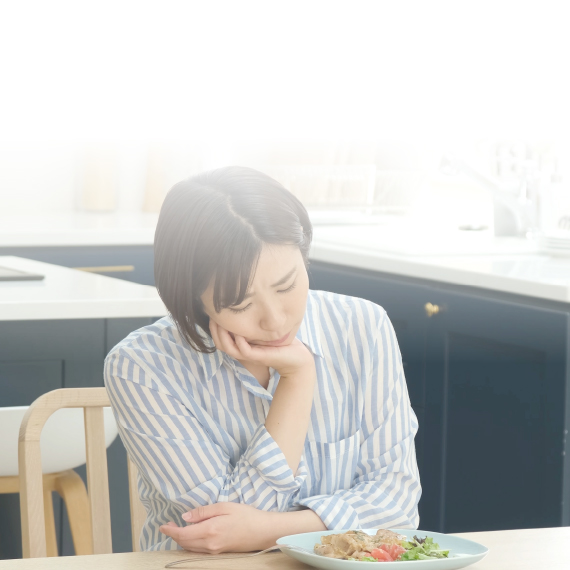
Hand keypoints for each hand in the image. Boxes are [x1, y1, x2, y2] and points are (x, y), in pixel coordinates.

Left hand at [159, 502, 273, 553]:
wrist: (263, 531)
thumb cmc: (246, 515)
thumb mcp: (224, 506)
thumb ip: (203, 512)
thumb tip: (185, 517)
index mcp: (209, 530)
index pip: (183, 534)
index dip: (170, 531)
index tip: (163, 526)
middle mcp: (209, 544)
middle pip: (184, 543)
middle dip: (174, 535)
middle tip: (169, 525)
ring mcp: (214, 551)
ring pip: (190, 548)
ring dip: (182, 540)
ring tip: (178, 529)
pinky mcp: (219, 552)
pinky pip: (198, 550)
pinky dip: (190, 543)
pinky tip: (192, 535)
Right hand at [209, 319, 313, 377]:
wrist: (298, 358)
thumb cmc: (283, 342)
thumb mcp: (264, 330)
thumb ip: (254, 322)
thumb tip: (247, 305)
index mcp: (243, 346)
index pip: (221, 340)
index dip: (214, 328)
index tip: (213, 314)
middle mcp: (245, 352)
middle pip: (221, 344)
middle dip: (215, 330)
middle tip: (213, 316)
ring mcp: (252, 356)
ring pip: (229, 349)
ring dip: (223, 336)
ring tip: (221, 322)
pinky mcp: (261, 357)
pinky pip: (244, 351)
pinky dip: (240, 341)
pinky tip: (239, 331)